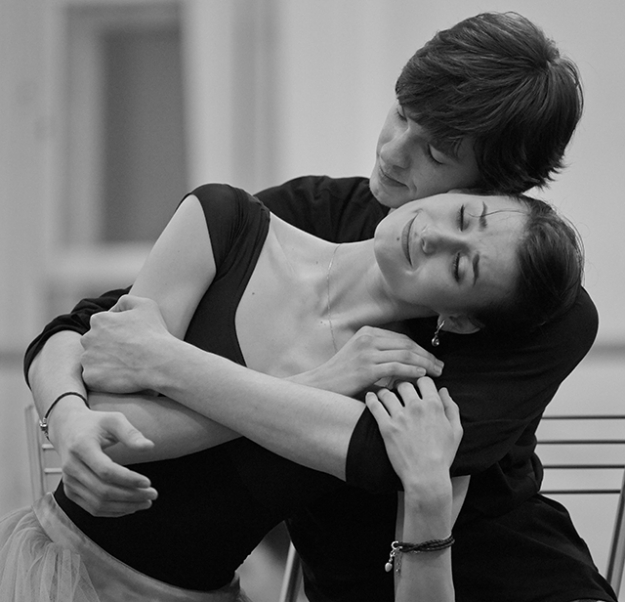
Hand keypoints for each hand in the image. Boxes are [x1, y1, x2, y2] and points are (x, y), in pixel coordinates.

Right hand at [49, 399, 157, 516]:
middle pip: (103, 490)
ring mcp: (69, 481)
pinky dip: (113, 511)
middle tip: (153, 494)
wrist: (67, 430)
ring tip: (146, 502)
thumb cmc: (95, 424)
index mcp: (81, 447)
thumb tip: (149, 446)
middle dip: (131, 496)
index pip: (106, 471)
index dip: (128, 479)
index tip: (148, 482)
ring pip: (98, 503)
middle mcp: (71, 467)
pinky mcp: (70, 491)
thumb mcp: (114, 420)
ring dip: (124, 506)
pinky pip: (92, 507)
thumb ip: (131, 433)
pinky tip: (130, 507)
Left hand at [81, 295, 171, 392]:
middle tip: (128, 354)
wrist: (159, 362)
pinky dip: (104, 379)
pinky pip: (94, 378)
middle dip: (107, 347)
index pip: (102, 325)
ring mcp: (87, 359)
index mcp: (99, 320)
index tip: (130, 339)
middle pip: (94, 343)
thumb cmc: (154, 333)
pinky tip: (121, 377)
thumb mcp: (145, 305)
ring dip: (104, 363)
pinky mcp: (90, 377)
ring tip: (125, 366)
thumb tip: (113, 309)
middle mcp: (88, 338)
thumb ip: (126, 301)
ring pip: (92, 361)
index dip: (117, 332)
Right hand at [291, 326, 443, 396]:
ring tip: (436, 373)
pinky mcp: (367, 367)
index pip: (403, 339)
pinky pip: (396, 367)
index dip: (422, 349)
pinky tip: (422, 376)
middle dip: (427, 356)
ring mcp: (367, 352)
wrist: (320, 384)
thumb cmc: (342, 375)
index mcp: (368, 332)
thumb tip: (408, 363)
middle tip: (440, 367)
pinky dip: (412, 370)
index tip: (433, 360)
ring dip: (425, 364)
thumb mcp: (361, 356)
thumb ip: (381, 355)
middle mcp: (368, 338)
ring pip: (405, 354)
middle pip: (407, 345)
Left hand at [365, 378, 461, 491]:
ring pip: (387, 393)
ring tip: (383, 396)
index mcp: (434, 406)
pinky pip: (374, 406)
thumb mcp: (455, 431)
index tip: (415, 387)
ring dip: (385, 393)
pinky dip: (371, 399)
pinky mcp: (386, 427)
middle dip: (402, 387)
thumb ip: (451, 408)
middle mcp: (416, 407)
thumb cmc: (442, 456)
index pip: (424, 381)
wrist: (426, 477)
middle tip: (398, 391)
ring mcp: (400, 416)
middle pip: (404, 384)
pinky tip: (369, 397)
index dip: (420, 382)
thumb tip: (443, 390)